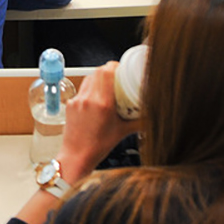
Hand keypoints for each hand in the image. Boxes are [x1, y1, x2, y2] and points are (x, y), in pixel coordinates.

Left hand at [56, 63, 139, 181]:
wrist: (76, 157)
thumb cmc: (98, 147)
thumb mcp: (122, 132)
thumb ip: (138, 122)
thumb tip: (151, 115)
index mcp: (102, 104)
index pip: (106, 72)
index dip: (115, 66)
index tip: (121, 69)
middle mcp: (88, 99)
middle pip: (98, 71)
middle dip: (108, 71)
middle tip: (117, 78)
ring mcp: (78, 101)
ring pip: (89, 78)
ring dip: (98, 79)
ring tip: (107, 88)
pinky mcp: (71, 104)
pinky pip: (82, 89)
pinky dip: (90, 90)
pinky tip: (96, 100)